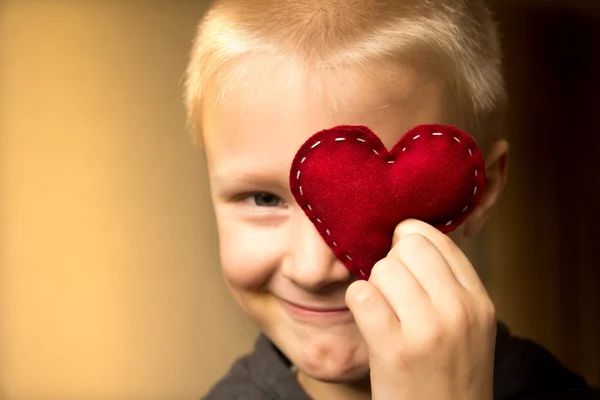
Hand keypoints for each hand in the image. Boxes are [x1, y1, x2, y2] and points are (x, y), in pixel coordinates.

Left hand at [345, 219, 496, 399]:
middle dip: (392, 264)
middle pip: (407, 245)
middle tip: (393, 294)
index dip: (409, 244)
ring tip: (385, 314)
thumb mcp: (468, 326)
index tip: (404, 266)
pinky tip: (369, 322)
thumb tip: (405, 235)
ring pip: (382, 268)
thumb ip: (447, 282)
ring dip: (375, 287)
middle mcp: (460, 310)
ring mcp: (429, 329)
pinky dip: (358, 303)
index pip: (436, 238)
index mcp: (479, 301)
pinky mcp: (396, 350)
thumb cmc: (447, 374)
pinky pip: (361, 294)